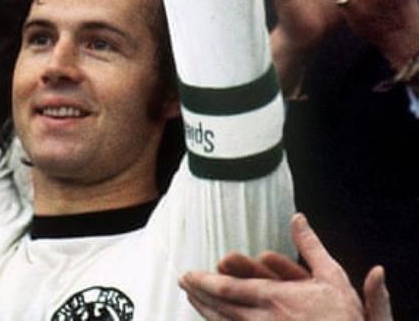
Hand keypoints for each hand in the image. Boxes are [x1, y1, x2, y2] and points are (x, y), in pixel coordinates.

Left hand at [178, 213, 391, 320]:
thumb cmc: (345, 318)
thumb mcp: (332, 276)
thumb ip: (310, 245)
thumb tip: (297, 217)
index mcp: (275, 299)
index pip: (228, 289)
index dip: (204, 282)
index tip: (187, 275)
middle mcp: (264, 320)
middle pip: (221, 307)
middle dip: (199, 294)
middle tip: (182, 283)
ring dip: (206, 311)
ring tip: (192, 299)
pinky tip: (217, 320)